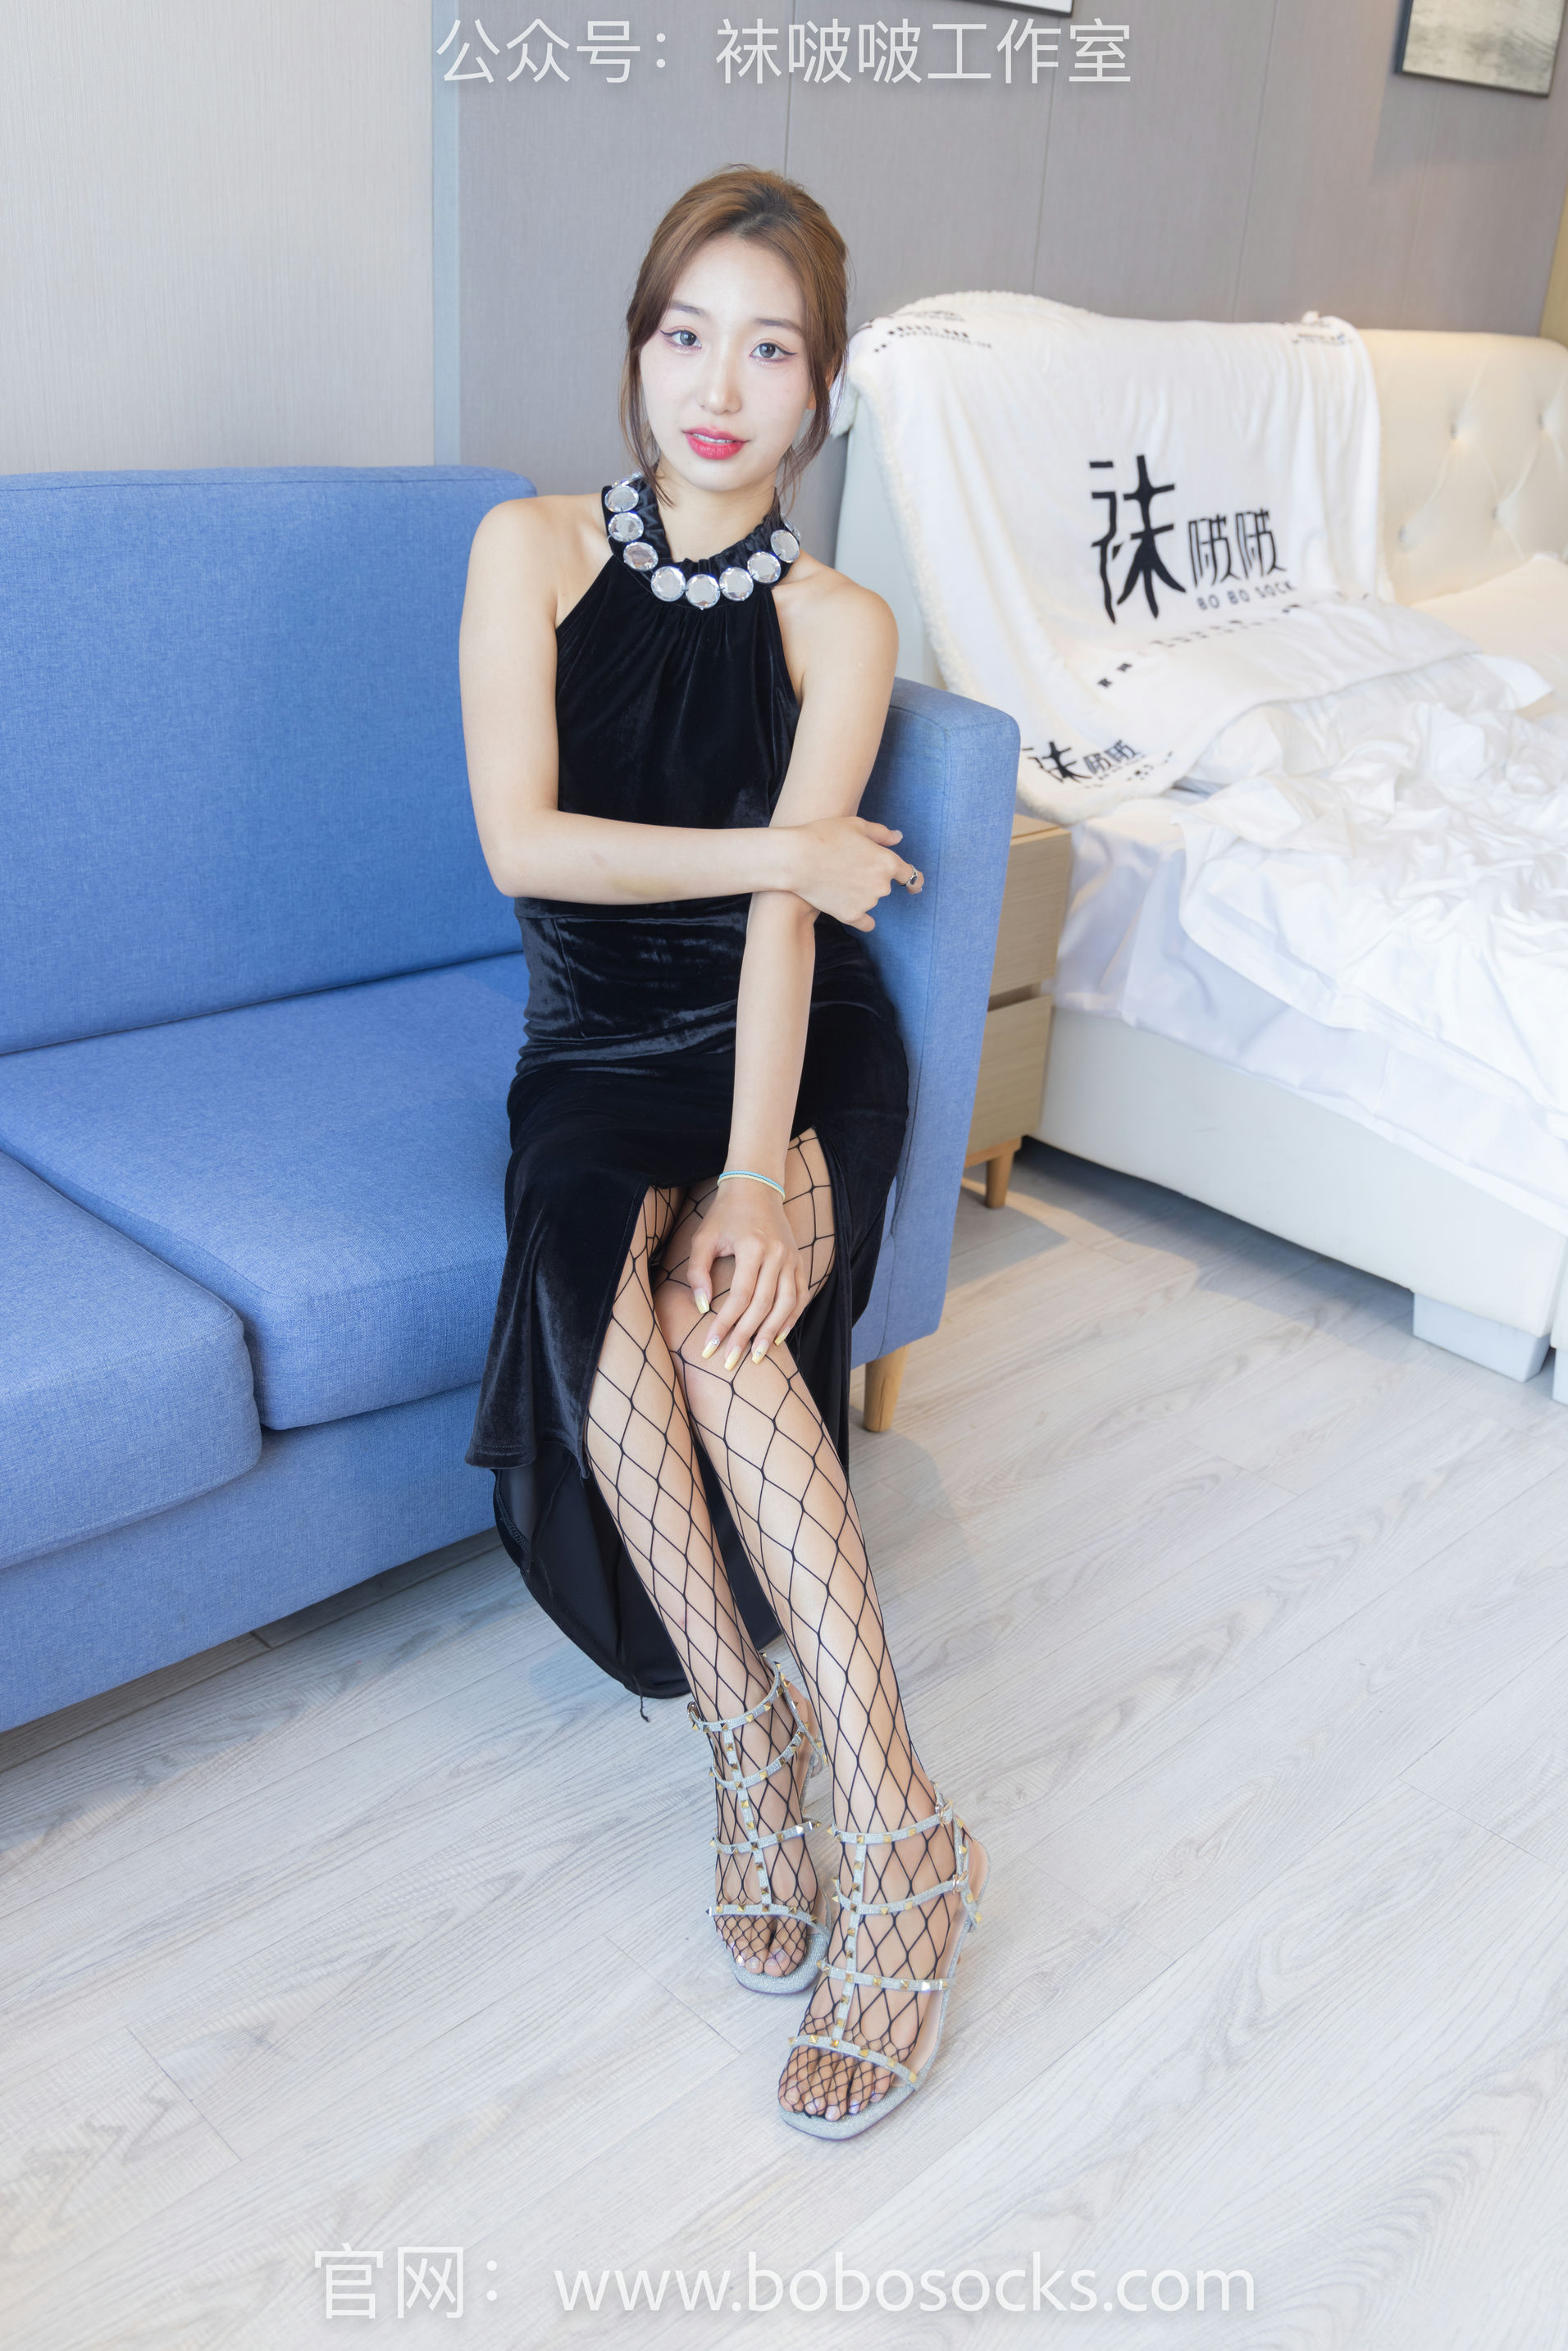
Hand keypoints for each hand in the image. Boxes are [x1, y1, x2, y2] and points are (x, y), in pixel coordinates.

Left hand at [686, 1180, 803, 1369]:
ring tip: (756, 1356)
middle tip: (731, 1362)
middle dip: (745, 1337)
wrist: (756, 1188)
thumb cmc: (724, 1214)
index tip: (710, 1346)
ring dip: (771, 1333)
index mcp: (753, 1247)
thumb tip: (702, 1307)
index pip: (740, 1296)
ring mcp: (792, 1259)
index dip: (725, 1325)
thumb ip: (698, 1272)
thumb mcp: (703, 1238)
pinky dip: (791, 1318)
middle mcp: (777, 1255)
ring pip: (786, 1304)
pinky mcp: (798, 1261)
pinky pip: (800, 1295)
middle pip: (763, 1305)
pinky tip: (778, 1337)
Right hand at [783, 815, 922, 930]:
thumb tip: (898, 838)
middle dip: (872, 878)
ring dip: (861, 893)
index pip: (910, 875)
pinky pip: (866, 923)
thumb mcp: (856, 825)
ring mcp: (867, 903)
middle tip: (848, 866)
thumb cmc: (825, 835)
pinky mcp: (850, 915)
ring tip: (836, 878)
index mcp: (887, 862)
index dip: (914, 881)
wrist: (796, 858)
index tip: (913, 887)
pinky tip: (855, 911)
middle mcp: (881, 885)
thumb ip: (881, 834)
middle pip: (885, 886)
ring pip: (871, 900)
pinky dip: (862, 918)